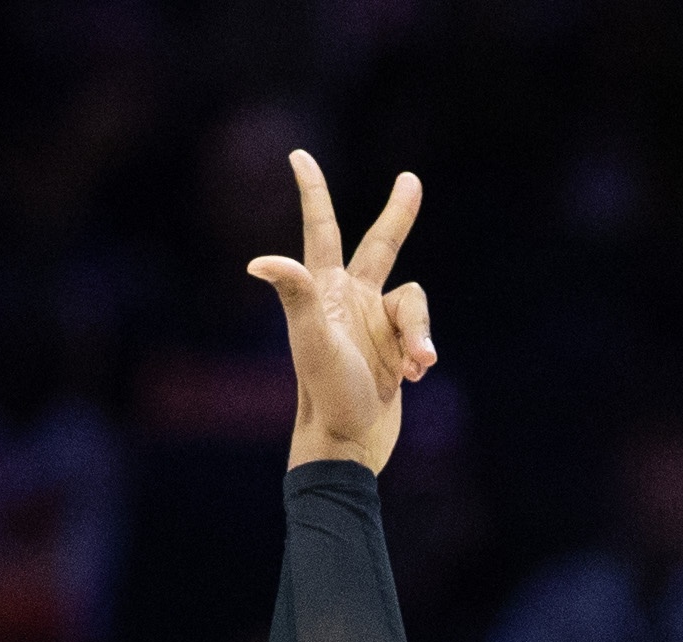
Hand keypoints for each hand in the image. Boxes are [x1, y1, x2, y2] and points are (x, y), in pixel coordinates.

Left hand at [248, 152, 435, 473]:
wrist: (347, 445)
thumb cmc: (325, 393)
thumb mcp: (312, 342)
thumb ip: (295, 295)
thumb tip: (259, 261)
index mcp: (325, 290)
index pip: (321, 230)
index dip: (313, 191)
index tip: (299, 155)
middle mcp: (351, 300)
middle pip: (381, 245)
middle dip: (399, 215)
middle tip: (412, 181)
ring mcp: (375, 326)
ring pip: (416, 305)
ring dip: (420, 333)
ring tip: (417, 367)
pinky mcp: (396, 351)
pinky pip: (422, 335)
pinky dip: (422, 352)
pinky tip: (413, 378)